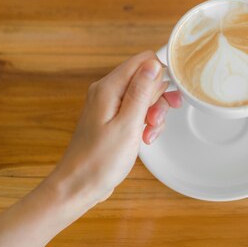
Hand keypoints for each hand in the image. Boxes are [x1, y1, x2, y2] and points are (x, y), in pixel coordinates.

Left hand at [47, 51, 181, 206]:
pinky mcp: (113, 118)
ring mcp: (110, 105)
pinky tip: (145, 138)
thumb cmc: (99, 161)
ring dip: (154, 113)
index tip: (169, 97)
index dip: (161, 75)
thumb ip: (141, 92)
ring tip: (149, 133)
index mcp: (109, 88)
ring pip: (144, 96)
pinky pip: (137, 111)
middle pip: (146, 78)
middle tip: (154, 120)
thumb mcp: (128, 125)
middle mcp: (108, 91)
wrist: (78, 186)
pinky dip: (146, 123)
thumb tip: (153, 64)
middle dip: (158, 98)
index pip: (144, 60)